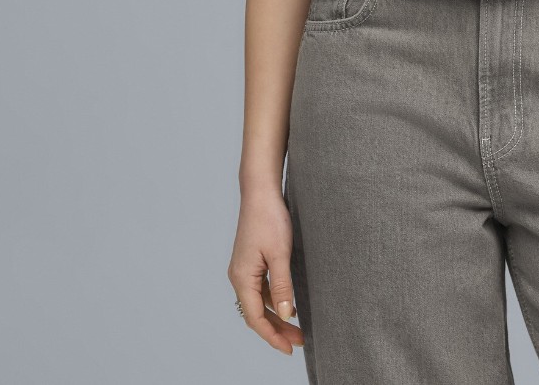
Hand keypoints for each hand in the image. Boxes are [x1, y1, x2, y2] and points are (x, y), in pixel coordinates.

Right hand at [227, 188, 304, 355]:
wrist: (260, 191)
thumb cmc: (269, 218)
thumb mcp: (280, 254)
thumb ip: (282, 287)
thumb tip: (285, 315)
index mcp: (242, 278)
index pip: (255, 318)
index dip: (273, 336)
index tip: (290, 348)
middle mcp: (239, 276)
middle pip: (256, 313)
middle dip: (276, 330)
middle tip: (299, 341)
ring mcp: (243, 269)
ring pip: (258, 302)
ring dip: (275, 316)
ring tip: (296, 328)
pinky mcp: (250, 261)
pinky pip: (260, 289)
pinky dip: (272, 301)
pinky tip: (287, 304)